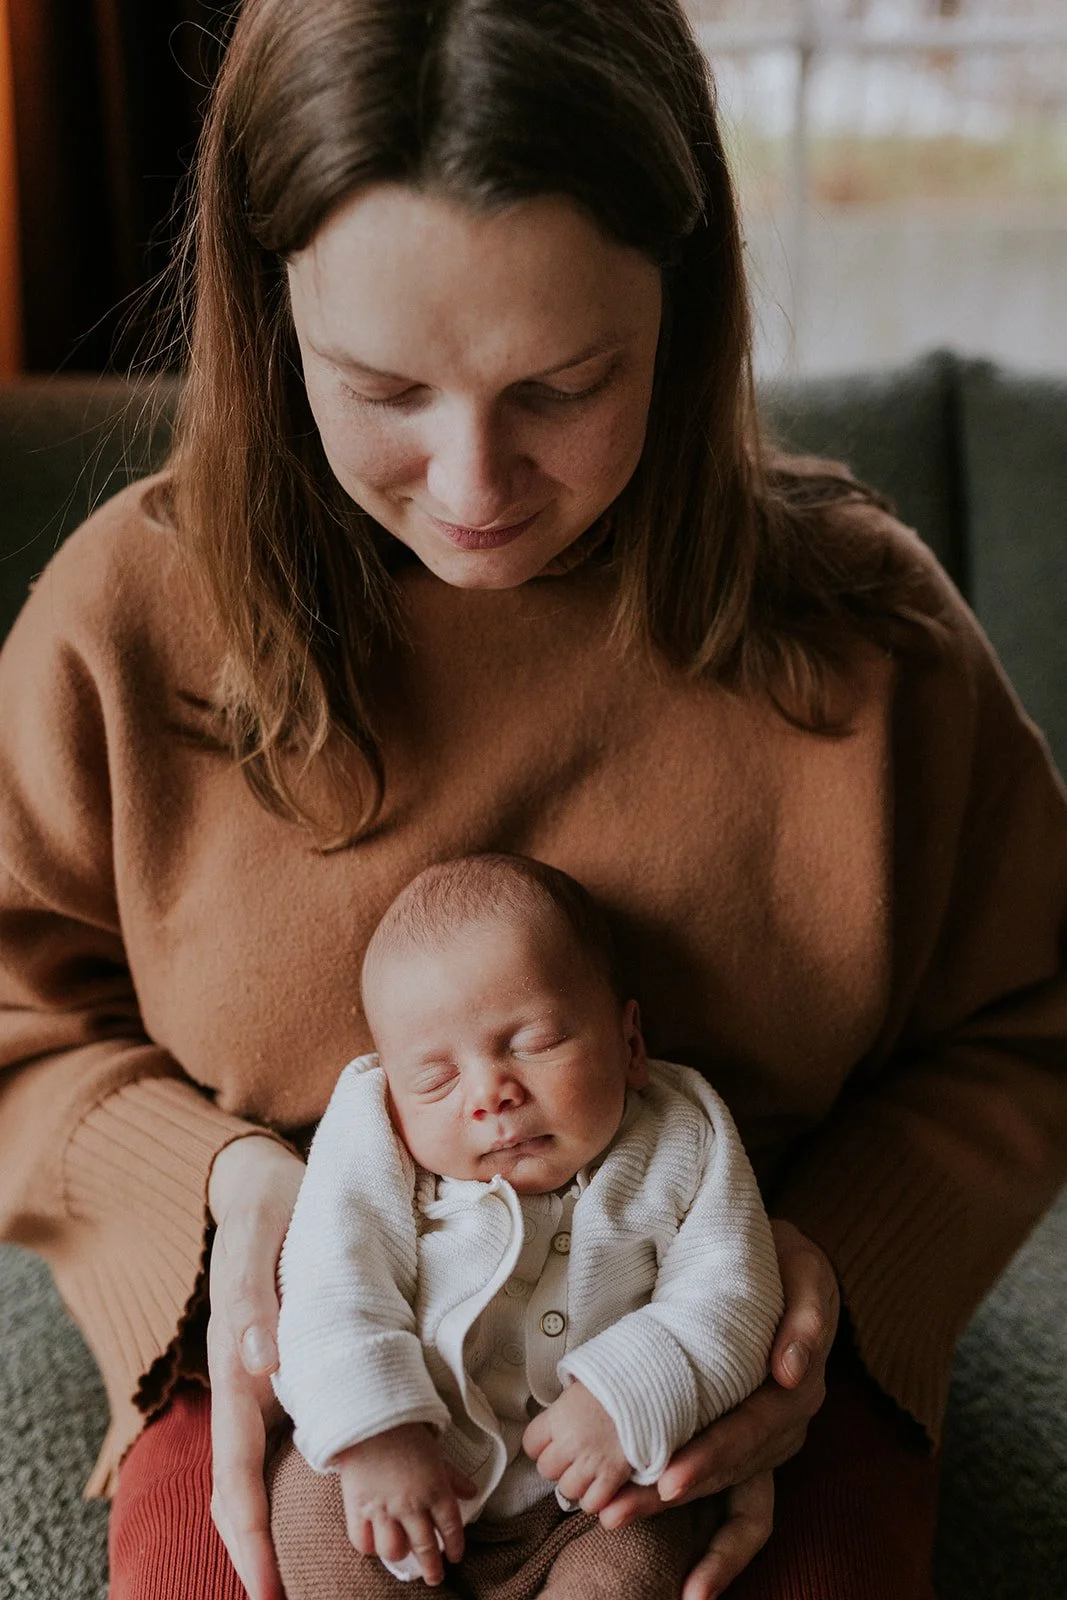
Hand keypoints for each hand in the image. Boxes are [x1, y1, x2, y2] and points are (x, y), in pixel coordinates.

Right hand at [206, 1134, 305, 1599]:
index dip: (248, 1530)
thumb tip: (259, 1361)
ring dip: (273, 1522)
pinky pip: (286, 1431)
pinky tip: (335, 1495)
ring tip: (304, 1572)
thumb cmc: (267, 1203)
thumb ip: (254, 1292)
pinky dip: (301, 1474)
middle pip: (240, 1482)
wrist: (262, 1178)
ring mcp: (260, 1374)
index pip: (235, 1466)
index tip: (267, 1587)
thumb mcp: (258, 1232)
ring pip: (261, 1465)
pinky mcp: (284, 1362)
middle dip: (255, 1548)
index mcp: (234, 1359)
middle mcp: (243, 1377)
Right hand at [337, 1423, 471, 1586]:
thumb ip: (452, 1477)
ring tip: (403, 1552)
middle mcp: (412, 1505)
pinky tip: (375, 1542)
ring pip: (395, 1550)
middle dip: (432, 1568)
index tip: (455, 1558)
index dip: (455, 1546)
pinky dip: (370, 1546)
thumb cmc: (406, 1432)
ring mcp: (384, 1509)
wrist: (370, 1419)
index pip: (451, 1528)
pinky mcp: (358, 1508)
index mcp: (435, 1490)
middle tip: (434, 1577)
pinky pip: (363, 1541)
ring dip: (401, 1554)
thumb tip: (472, 1493)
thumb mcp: (436, 1454)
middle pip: (425, 1548)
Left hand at [522, 1381, 630, 1514]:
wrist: (649, 1387)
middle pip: (546, 1469)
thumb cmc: (615, 1386)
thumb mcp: (582, 1388)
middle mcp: (571, 1440)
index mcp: (560, 1416)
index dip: (541, 1444)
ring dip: (577, 1483)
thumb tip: (547, 1424)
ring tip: (589, 1468)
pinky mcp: (613, 1475)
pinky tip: (602, 1484)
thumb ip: (562, 1410)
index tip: (553, 1439)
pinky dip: (596, 1498)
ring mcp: (591, 1460)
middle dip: (558, 1465)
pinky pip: (592, 1502)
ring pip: (567, 1489)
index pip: (530, 1443)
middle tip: (574, 1454)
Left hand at [599, 1220, 838, 1599]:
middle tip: (620, 1508)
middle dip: (675, 1493)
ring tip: (615, 1521)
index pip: (753, 1429)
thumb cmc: (787, 1263)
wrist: (785, 1262)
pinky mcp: (749, 1447)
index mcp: (798, 1383)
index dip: (714, 1456)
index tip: (671, 1477)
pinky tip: (690, 1588)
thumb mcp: (805, 1270)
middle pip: (732, 1471)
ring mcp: (769, 1441)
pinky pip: (744, 1512)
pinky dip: (720, 1552)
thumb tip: (790, 1371)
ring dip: (674, 1515)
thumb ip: (806, 1317)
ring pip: (729, 1495)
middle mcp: (786, 1422)